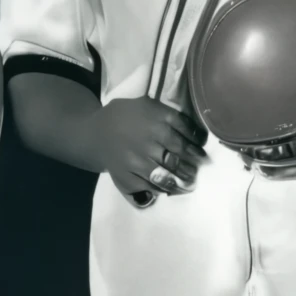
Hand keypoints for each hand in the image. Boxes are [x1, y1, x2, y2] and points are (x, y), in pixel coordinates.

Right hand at [91, 97, 207, 197]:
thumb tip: (198, 134)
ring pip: (168, 177)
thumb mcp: (147, 106)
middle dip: (193, 167)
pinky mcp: (127, 177)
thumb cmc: (125, 116)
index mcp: (156, 119)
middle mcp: (148, 140)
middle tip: (199, 171)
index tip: (202, 155)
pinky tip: (168, 188)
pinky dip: (163, 190)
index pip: (187, 137)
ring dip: (183, 182)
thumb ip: (171, 116)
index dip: (198, 149)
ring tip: (189, 183)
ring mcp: (136, 161)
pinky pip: (151, 189)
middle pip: (180, 158)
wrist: (93, 133)